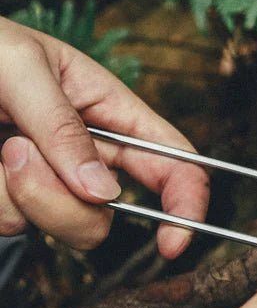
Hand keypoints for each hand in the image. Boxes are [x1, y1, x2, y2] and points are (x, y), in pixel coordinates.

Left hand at [0, 17, 208, 256]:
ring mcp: (44, 182)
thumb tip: (104, 193)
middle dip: (64, 202)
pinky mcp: (8, 202)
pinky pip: (11, 226)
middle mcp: (84, 153)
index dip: (187, 202)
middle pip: (109, 210)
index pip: (173, 160)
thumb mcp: (19, 66)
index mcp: (107, 108)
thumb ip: (64, 127)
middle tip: (12, 154)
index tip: (173, 241)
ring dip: (17, 195)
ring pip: (60, 226)